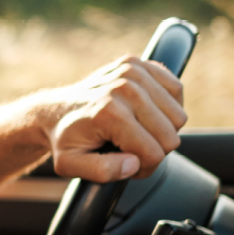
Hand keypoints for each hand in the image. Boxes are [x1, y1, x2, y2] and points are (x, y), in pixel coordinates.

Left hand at [45, 55, 184, 181]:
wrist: (55, 110)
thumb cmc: (65, 139)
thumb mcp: (71, 165)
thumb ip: (102, 171)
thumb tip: (133, 164)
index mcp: (109, 113)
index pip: (154, 152)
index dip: (144, 168)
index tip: (127, 165)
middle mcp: (124, 88)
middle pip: (170, 135)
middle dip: (154, 150)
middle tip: (131, 150)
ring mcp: (132, 71)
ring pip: (178, 115)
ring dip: (162, 129)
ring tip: (136, 132)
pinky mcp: (138, 63)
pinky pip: (175, 89)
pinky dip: (167, 106)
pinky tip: (146, 113)